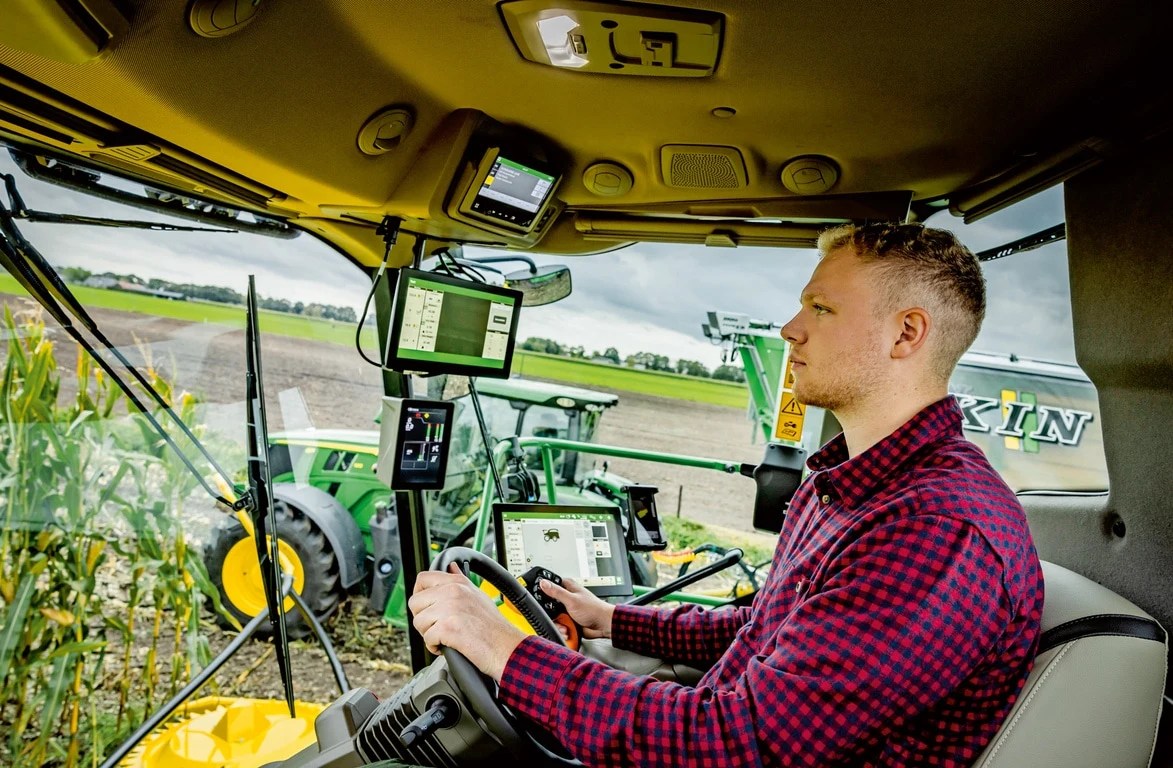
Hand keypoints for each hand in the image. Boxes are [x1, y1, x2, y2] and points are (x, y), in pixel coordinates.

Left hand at [409, 564, 527, 680]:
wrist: (507, 647)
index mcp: (458, 582)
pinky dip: (434, 647)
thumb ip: (460, 580)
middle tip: (436, 626)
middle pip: (415, 602)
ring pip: (419, 621)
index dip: (419, 594)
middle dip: (422, 618)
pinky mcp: (448, 627)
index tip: (425, 606)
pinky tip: (447, 646)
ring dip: (428, 634)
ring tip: (444, 637)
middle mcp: (453, 591)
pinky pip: (427, 638)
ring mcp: (450, 608)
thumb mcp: (478, 594)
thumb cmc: (495, 627)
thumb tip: (451, 568)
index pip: (423, 578)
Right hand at [539, 577, 614, 638]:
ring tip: (565, 626)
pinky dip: (562, 629)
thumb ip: (556, 592)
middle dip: (551, 614)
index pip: (550, 585)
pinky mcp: (569, 620)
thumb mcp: (572, 600)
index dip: (543, 592)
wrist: (603, 625)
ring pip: (554, 617)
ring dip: (558, 624)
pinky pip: (559, 625)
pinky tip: (567, 630)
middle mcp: (567, 598)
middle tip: (556, 616)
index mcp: (568, 588)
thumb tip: (543, 583)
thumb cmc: (594, 609)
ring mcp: (567, 610)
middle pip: (549, 604)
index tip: (541, 599)